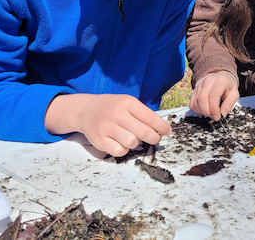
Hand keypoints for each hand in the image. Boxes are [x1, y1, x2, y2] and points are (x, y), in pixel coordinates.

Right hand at [45, 93, 171, 156]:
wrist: (86, 110)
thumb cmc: (112, 107)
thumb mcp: (127, 103)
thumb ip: (142, 113)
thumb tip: (161, 128)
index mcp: (127, 103)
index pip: (149, 117)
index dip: (162, 127)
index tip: (168, 131)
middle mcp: (117, 114)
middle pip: (143, 132)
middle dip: (154, 138)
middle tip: (155, 139)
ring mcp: (106, 128)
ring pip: (132, 142)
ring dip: (137, 143)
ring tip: (134, 138)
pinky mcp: (99, 140)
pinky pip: (119, 151)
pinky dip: (124, 150)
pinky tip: (122, 143)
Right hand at [189, 71, 238, 120]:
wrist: (222, 78)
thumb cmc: (228, 86)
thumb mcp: (234, 94)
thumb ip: (229, 104)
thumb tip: (222, 114)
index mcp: (220, 81)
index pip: (213, 95)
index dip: (214, 108)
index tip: (217, 117)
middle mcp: (208, 81)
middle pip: (202, 98)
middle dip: (207, 111)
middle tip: (214, 116)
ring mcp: (200, 85)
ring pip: (196, 101)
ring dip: (202, 111)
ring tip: (210, 112)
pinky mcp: (195, 90)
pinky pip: (192, 102)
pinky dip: (197, 109)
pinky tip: (204, 110)